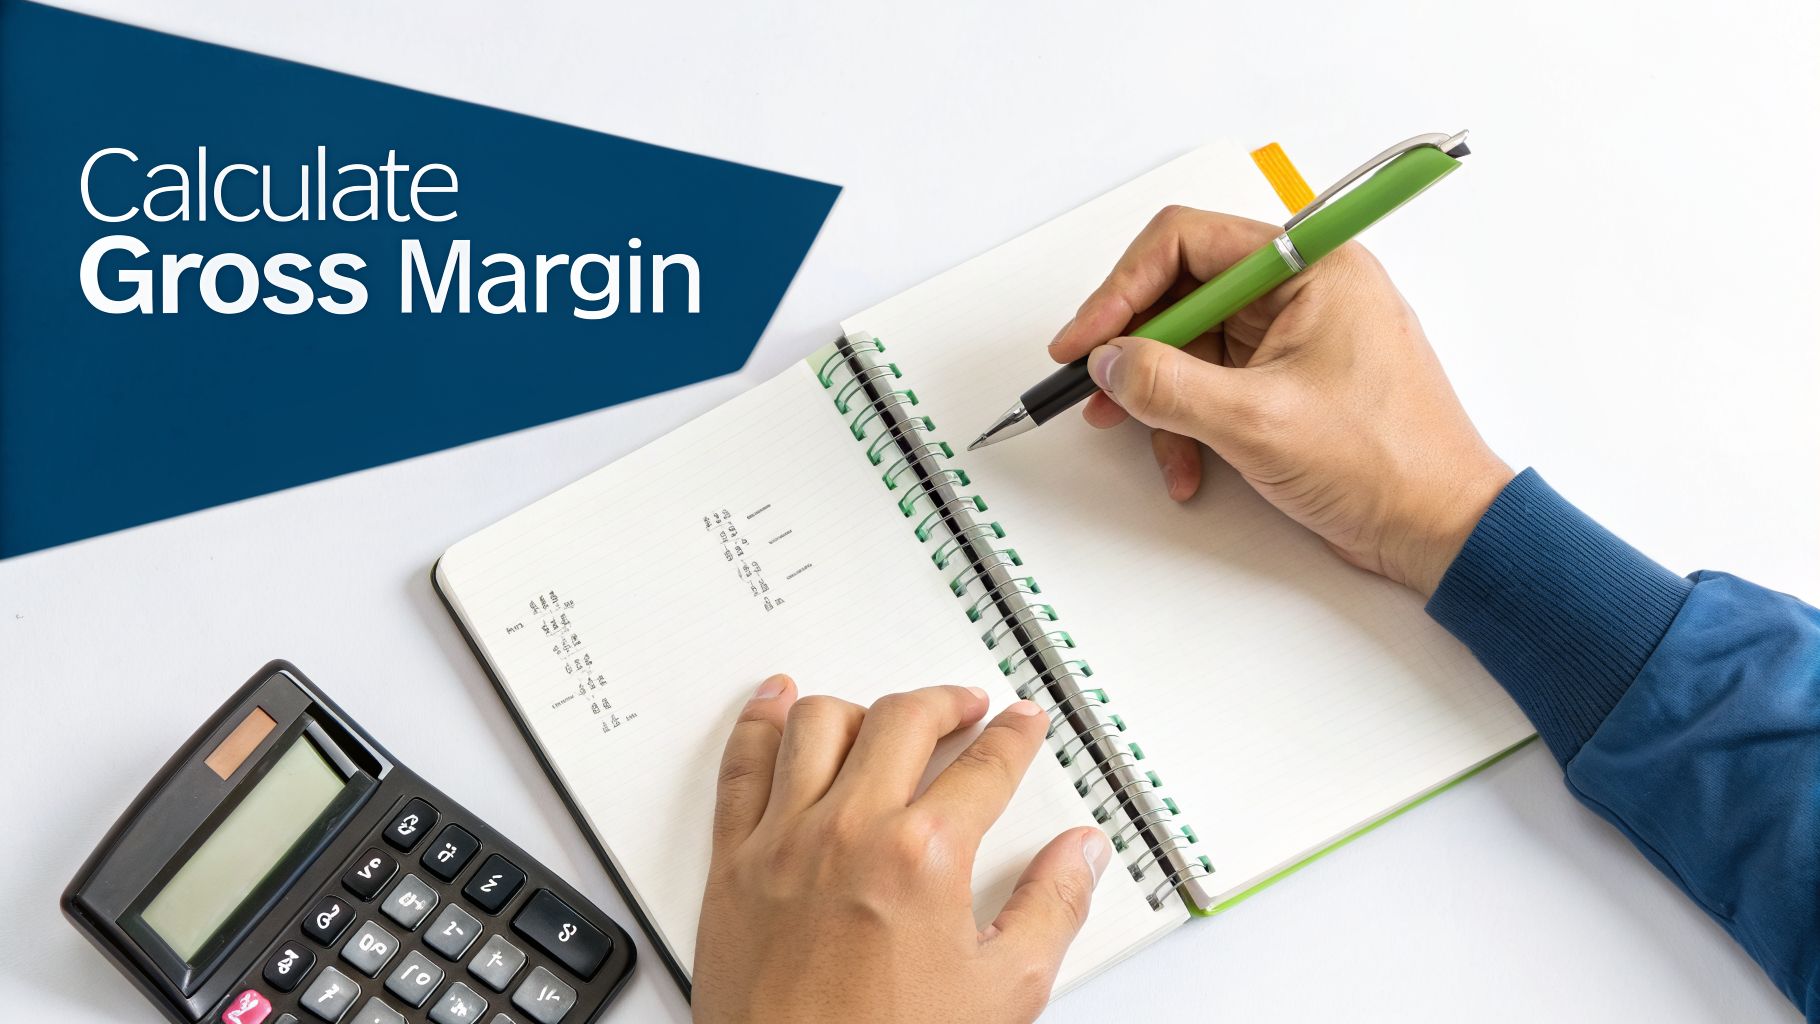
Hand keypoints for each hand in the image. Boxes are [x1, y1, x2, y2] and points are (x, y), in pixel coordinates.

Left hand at [693, 674, 1111, 1023]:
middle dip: (946, 702)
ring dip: (863, 707)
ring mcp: (784, 841)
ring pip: (820, 724)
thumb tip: (1080, 854)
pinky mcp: (733, 863)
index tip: (1021, 725)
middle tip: (966, 707)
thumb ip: (1052, 907)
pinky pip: (742, 765)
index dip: (1014, 736)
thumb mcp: (1004, 992)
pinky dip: (760, 721)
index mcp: (922, 856)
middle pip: (904, 720)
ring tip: (886, 715)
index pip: (985, 765)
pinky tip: (776, 703)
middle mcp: (849, 830)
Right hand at [1050, 207, 1513, 595]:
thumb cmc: (1385, 463)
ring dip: (1160, 400)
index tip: (1084, 340)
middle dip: (1136, 351)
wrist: (1440, 529)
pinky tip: (1189, 467)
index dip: (1121, 288)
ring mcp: (1295, 336)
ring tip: (1145, 442)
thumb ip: (1167, 385)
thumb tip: (1109, 362)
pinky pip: (1215, 385)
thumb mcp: (1256, 422)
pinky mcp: (1289, 381)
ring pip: (1192, 347)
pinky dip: (1190, 424)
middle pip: (1182, 295)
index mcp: (1310, 267)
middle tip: (1097, 392)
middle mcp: (1302, 289)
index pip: (1186, 241)